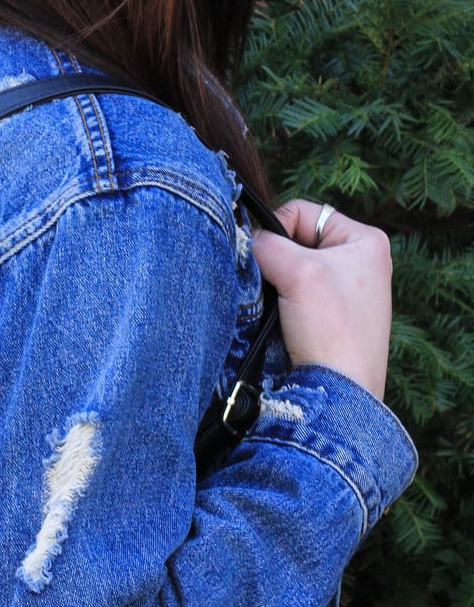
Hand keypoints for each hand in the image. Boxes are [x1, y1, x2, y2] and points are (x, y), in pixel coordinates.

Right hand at [251, 200, 392, 399]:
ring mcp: (345, 292)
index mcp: (366, 240)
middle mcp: (360, 262)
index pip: (302, 212)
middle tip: (270, 285)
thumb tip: (240, 238)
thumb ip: (264, 244)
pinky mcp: (331, 318)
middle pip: (295, 240)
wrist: (340, 394)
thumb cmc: (332, 330)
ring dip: (275, 283)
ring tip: (274, 305)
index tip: (265, 258)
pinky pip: (293, 295)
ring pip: (291, 269)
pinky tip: (278, 320)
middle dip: (275, 260)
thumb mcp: (297, 272)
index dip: (275, 229)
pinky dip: (279, 303)